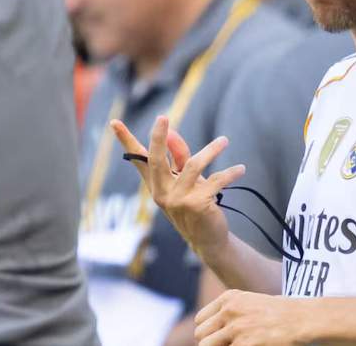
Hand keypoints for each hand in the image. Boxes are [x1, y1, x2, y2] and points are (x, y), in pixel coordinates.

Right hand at [111, 116, 244, 258]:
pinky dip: (230, 173)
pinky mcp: (197, 205)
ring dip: (212, 150)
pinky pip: (216, 181)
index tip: (114, 122)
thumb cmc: (196, 203)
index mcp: (157, 184)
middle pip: (157, 160)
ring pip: (194, 165)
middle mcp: (162, 192)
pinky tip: (240, 169)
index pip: (139, 160)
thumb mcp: (186, 179)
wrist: (208, 238)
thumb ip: (179, 157)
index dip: (126, 141)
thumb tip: (172, 133)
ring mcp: (178, 200)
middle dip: (159, 137)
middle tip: (162, 117)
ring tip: (225, 140)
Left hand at [194, 290, 313, 345]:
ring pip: (205, 345)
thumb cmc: (282, 313)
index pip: (201, 320)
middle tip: (228, 344)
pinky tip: (251, 345)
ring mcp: (236, 328)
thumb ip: (231, 312)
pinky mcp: (244, 344)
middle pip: (200, 334)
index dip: (209, 332)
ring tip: (240, 343)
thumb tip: (211, 330)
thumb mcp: (252, 303)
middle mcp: (230, 310)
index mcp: (230, 298)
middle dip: (211, 342)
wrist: (303, 319)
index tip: (222, 337)